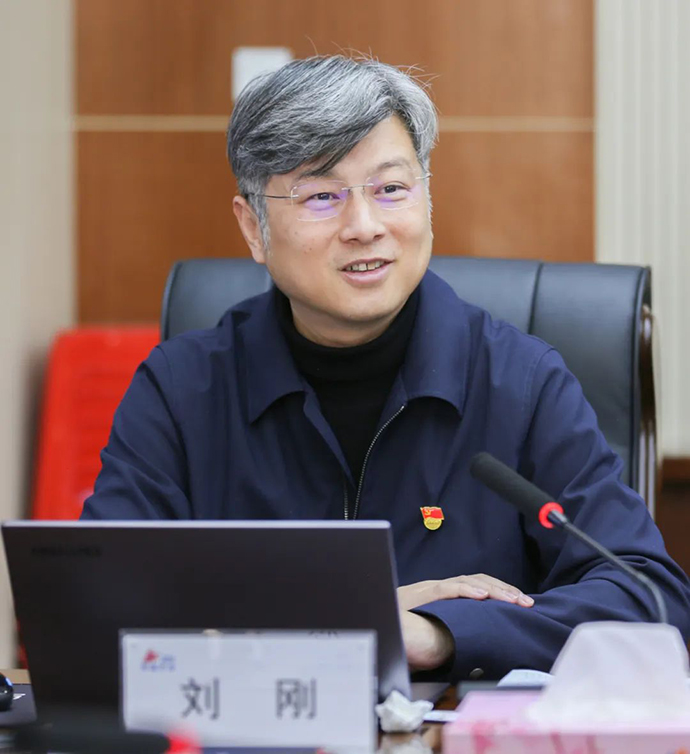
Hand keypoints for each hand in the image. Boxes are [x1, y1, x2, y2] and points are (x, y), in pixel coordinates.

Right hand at [398, 574, 533, 670]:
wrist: (373, 625)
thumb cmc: (398, 633)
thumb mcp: (429, 631)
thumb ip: (449, 630)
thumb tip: (475, 641)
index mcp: (441, 596)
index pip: (476, 586)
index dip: (500, 592)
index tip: (521, 603)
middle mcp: (437, 588)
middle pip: (476, 581)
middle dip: (504, 589)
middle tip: (526, 602)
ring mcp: (427, 589)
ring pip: (465, 582)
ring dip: (492, 588)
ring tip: (512, 598)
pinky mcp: (419, 595)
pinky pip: (444, 589)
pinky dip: (464, 590)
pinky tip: (481, 596)